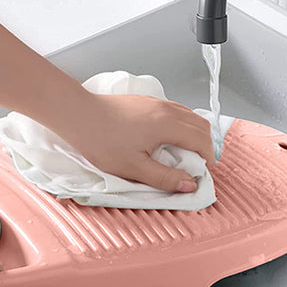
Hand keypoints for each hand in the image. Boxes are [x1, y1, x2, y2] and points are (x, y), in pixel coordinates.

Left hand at [54, 92, 214, 192]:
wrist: (78, 114)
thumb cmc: (102, 141)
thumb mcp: (134, 168)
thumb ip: (164, 178)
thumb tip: (189, 185)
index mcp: (168, 125)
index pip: (202, 140)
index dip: (208, 158)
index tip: (201, 174)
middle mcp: (167, 109)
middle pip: (201, 125)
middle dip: (205, 146)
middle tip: (195, 166)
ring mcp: (156, 102)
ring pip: (189, 116)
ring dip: (193, 135)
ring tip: (183, 154)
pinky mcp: (146, 101)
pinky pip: (175, 110)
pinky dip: (181, 125)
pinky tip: (166, 139)